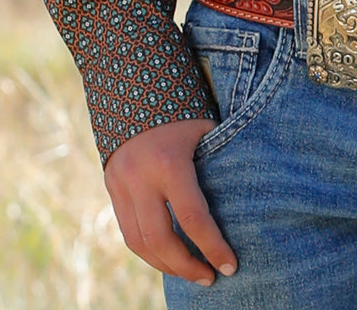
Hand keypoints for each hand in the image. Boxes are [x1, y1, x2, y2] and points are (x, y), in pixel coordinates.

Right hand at [103, 117, 236, 284]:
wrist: (134, 79)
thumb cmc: (184, 104)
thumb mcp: (206, 128)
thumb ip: (216, 163)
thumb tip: (245, 201)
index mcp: (168, 162)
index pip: (192, 219)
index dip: (213, 247)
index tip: (230, 267)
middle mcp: (139, 177)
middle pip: (160, 240)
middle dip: (187, 266)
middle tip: (210, 278)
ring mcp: (119, 183)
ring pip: (138, 243)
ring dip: (165, 264)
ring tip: (191, 272)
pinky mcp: (110, 185)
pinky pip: (127, 230)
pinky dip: (148, 248)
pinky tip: (168, 255)